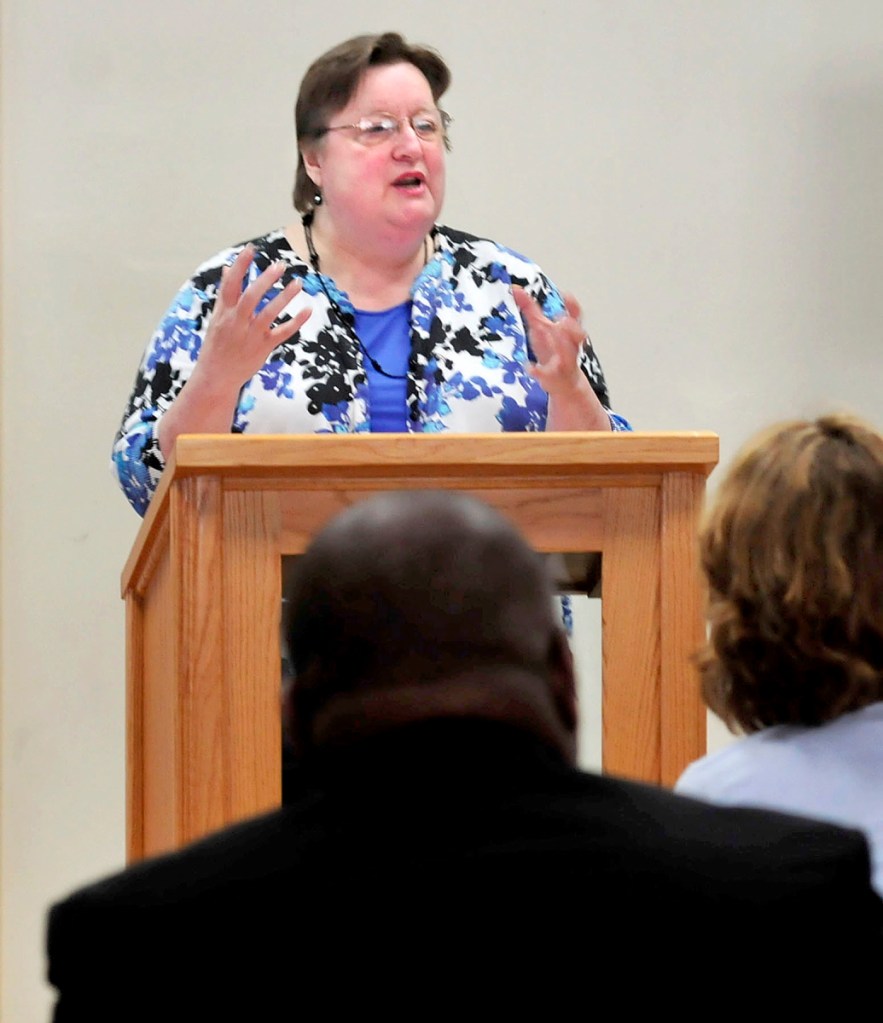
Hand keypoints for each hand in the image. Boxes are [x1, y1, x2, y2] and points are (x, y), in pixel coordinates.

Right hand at [197, 245, 311, 387]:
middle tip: (280, 265)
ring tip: (298, 283)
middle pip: (252, 296)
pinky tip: (307, 309)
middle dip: (266, 279)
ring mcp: (251, 334)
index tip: (251, 249)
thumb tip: (228, 268)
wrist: (217, 375)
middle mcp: (237, 321)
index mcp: (224, 312)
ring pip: (269, 312)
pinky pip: (283, 332)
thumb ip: (225, 294)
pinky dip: (296, 322)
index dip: (240, 265)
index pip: (231, 284)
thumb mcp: (217, 318)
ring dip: (285, 297)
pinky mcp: (264, 346)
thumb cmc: (217, 344)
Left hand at [512, 286, 609, 430]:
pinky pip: (546, 375)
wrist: (561, 381)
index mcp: (568, 333)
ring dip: (561, 346)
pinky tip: (528, 366)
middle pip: (576, 336)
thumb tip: (515, 289)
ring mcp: (563, 363)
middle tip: (562, 319)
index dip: (573, 307)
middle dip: (571, 328)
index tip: (566, 295)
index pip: (576, 317)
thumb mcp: (540, 327)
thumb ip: (530, 308)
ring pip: (567, 355)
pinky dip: (537, 371)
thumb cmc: (551, 349)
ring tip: (552, 336)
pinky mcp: (552, 377)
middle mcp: (570, 347)